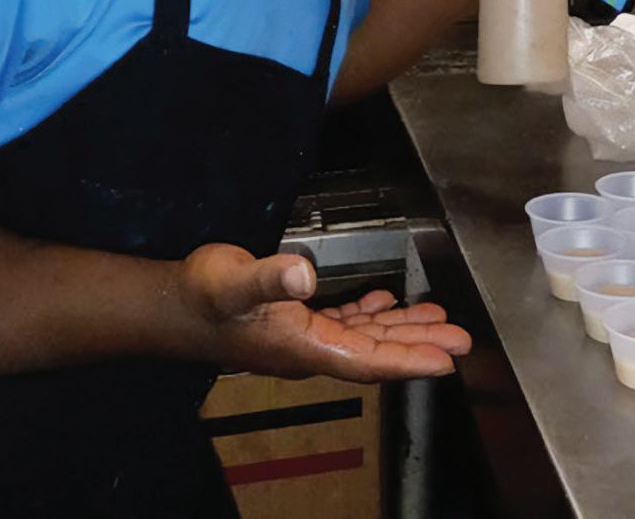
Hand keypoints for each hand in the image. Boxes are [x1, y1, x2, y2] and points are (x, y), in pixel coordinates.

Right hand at [175, 243, 470, 380]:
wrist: (174, 304)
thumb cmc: (201, 296)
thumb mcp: (234, 281)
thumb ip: (269, 277)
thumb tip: (302, 274)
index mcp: (302, 346)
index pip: (367, 359)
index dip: (409, 360)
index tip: (446, 360)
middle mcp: (308, 348)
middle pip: (376, 353)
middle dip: (419, 346)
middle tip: (461, 340)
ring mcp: (303, 337)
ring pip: (366, 338)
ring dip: (403, 330)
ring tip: (439, 321)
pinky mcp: (296, 322)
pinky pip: (346, 325)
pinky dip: (371, 316)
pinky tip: (387, 305)